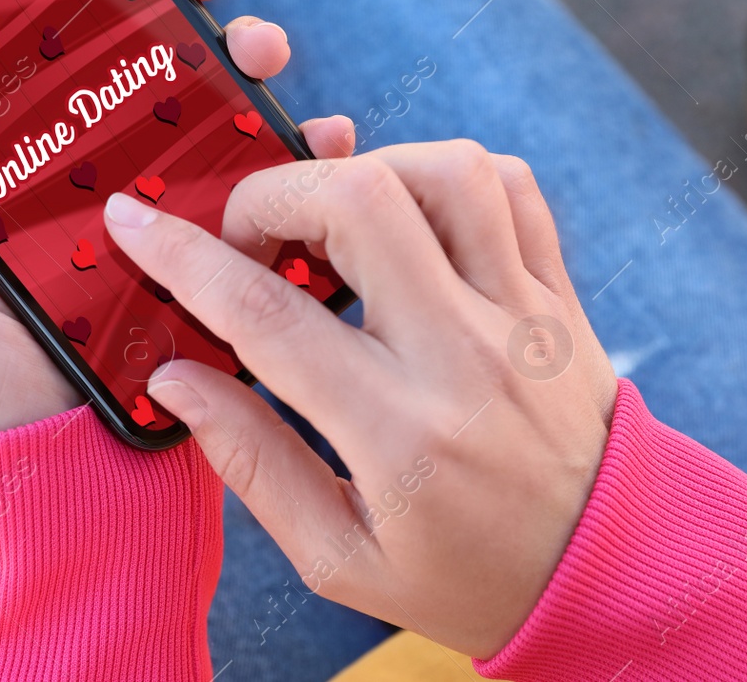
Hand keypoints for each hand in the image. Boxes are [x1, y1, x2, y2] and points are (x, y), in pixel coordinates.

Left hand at [0, 0, 355, 439]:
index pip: (63, 71)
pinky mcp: (217, 270)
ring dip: (250, 78)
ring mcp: (164, 228)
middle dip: (191, 19)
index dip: (103, 4)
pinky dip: (301, 169)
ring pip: (214, 131)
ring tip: (269, 56)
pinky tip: (326, 140)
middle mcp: (99, 193)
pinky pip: (263, 207)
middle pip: (151, 83)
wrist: (59, 490)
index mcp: (26, 183)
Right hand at [105, 140, 617, 657]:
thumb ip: (251, 463)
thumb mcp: (341, 558)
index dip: (182, 257)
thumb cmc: (468, 576)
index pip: (266, 313)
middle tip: (252, 237)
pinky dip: (451, 176)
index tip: (134, 220)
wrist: (612, 575)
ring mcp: (522, 313)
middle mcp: (462, 355)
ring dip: (369, 171)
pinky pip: (513, 188)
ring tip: (335, 222)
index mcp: (396, 433)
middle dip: (275, 192)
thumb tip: (175, 380)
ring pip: (446, 172)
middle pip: (360, 202)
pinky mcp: (559, 294)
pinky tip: (413, 219)